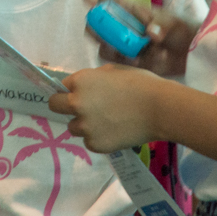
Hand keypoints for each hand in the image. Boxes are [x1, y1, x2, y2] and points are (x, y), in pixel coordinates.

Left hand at [48, 63, 164, 152]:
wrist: (160, 109)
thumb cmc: (141, 84)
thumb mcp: (114, 71)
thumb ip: (95, 78)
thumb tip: (88, 87)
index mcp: (80, 82)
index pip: (62, 86)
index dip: (72, 90)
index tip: (82, 94)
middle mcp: (77, 104)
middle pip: (55, 106)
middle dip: (65, 107)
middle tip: (84, 109)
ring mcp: (85, 126)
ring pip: (74, 127)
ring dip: (84, 125)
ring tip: (107, 122)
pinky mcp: (95, 144)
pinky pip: (89, 141)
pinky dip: (99, 138)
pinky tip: (115, 132)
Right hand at [85, 0, 196, 77]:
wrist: (190, 53)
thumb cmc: (180, 28)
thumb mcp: (172, 22)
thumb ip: (161, 25)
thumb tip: (151, 33)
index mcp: (127, 7)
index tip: (90, 1)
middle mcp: (120, 24)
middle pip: (94, 24)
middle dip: (97, 31)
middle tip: (109, 39)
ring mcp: (121, 44)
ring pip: (104, 48)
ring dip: (117, 51)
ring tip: (138, 56)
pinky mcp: (127, 61)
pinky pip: (120, 64)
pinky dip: (134, 63)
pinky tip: (153, 60)